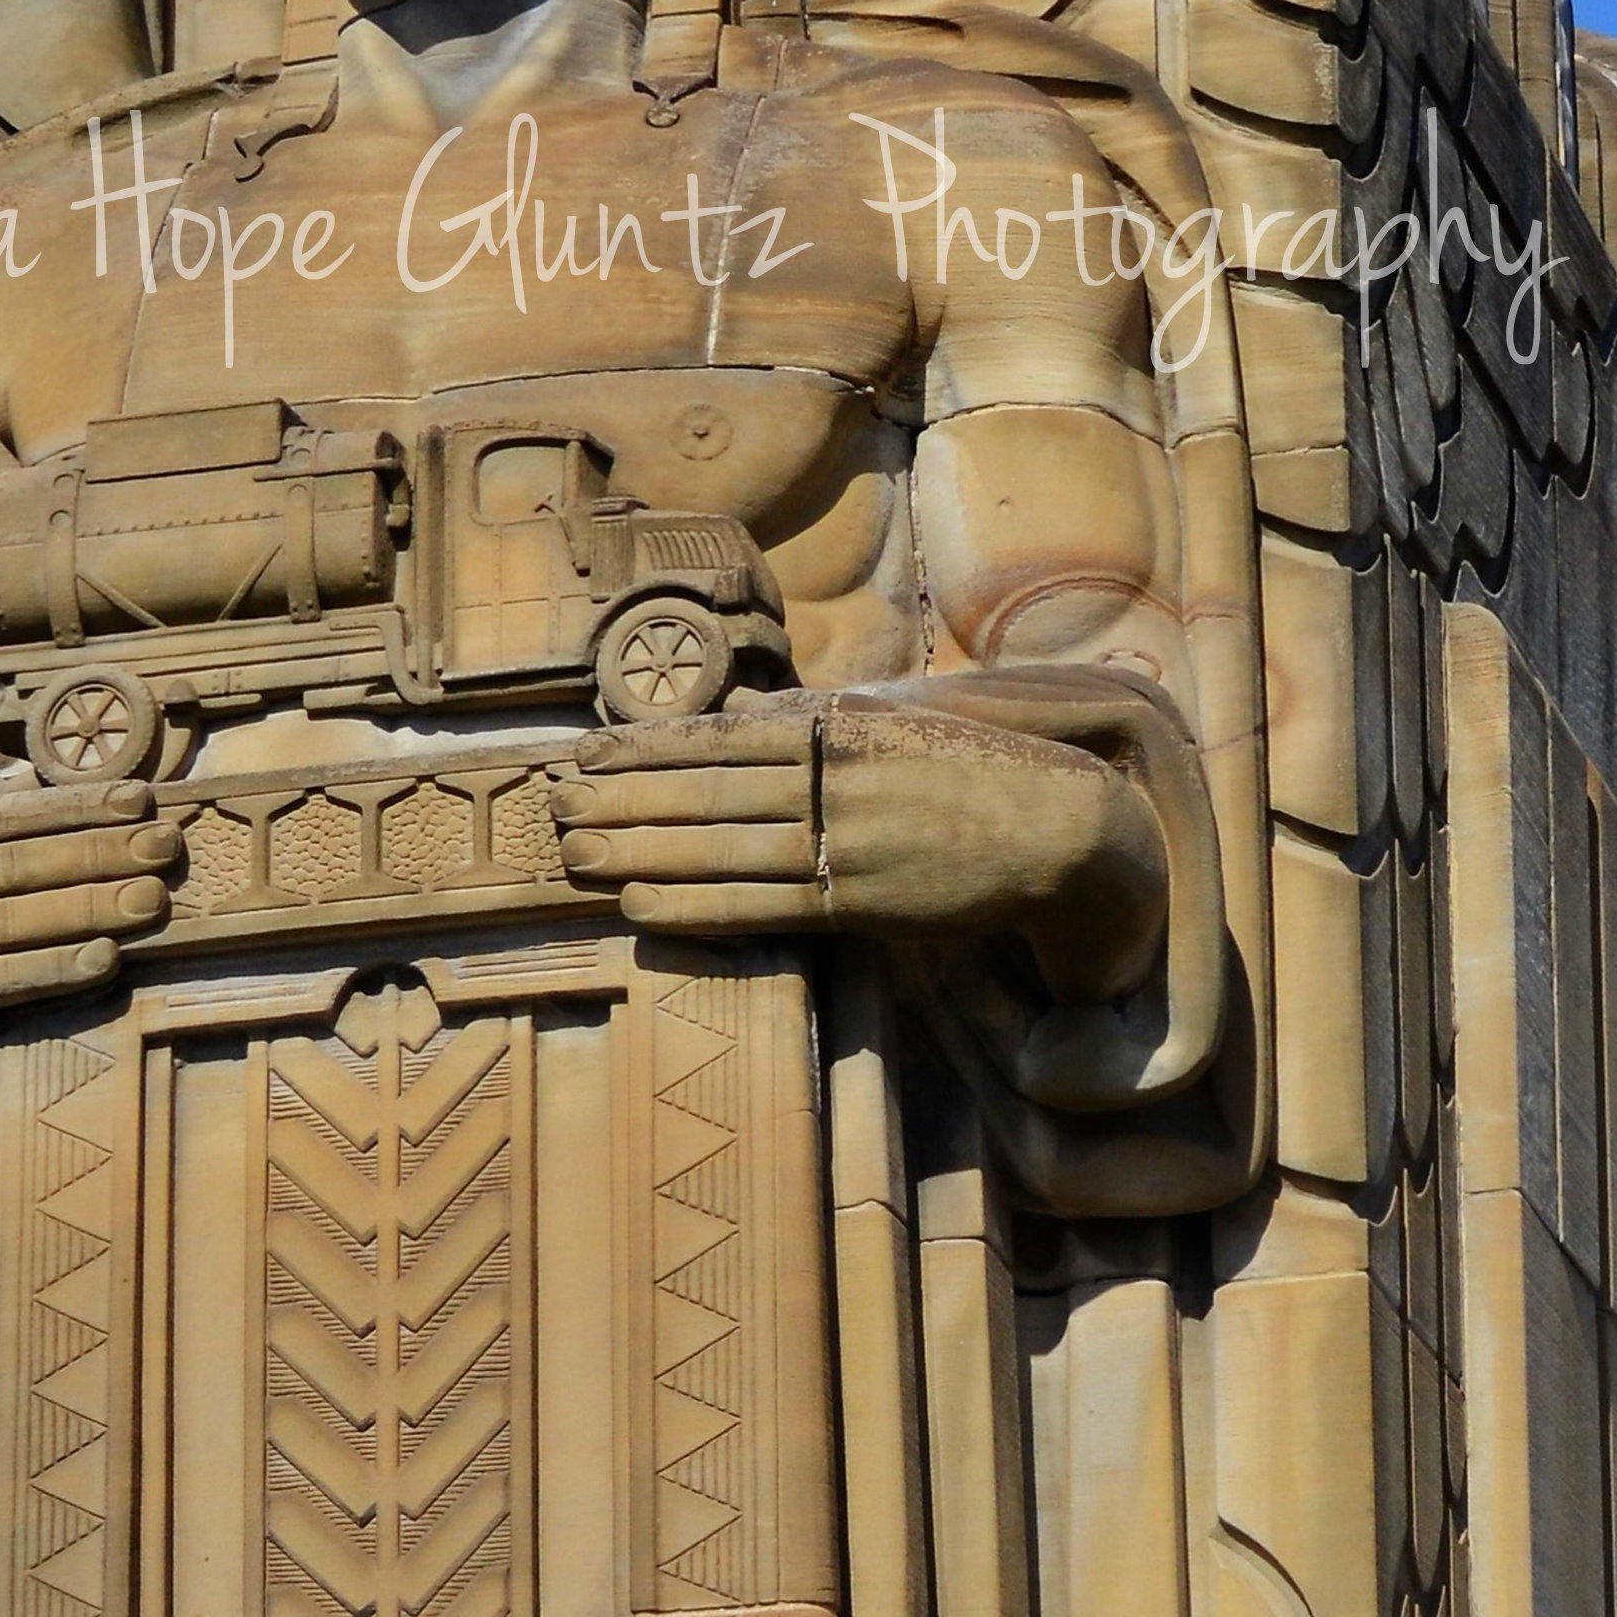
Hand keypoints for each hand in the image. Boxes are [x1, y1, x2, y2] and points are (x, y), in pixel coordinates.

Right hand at [0, 770, 179, 1013]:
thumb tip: (27, 777)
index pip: (6, 814)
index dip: (76, 807)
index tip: (139, 800)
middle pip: (17, 863)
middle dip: (99, 854)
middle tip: (167, 847)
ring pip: (8, 921)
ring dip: (87, 911)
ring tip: (153, 902)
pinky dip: (45, 972)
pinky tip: (100, 961)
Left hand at [552, 697, 1167, 996]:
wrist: (1064, 829)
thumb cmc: (973, 768)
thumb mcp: (897, 719)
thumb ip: (823, 719)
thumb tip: (749, 712)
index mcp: (845, 724)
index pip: (723, 735)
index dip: (646, 749)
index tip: (586, 753)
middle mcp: (840, 778)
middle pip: (709, 791)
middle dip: (623, 800)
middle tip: (552, 807)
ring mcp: (852, 841)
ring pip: (725, 846)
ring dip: (640, 850)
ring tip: (574, 853)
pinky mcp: (866, 901)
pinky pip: (765, 904)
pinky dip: (698, 901)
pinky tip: (642, 899)